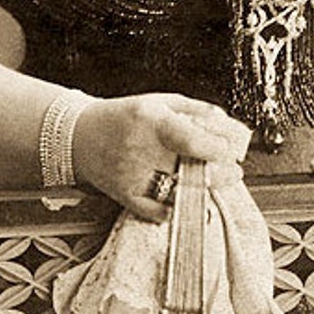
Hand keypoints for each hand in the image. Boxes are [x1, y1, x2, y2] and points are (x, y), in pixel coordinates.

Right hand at [72, 92, 250, 220]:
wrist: (80, 135)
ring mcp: (132, 176)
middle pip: (189, 170)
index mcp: (151, 120)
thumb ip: (195, 109)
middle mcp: (140, 149)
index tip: (231, 150)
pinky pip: (157, 211)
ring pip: (177, 193)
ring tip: (215, 181)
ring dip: (203, 190)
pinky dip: (176, 208)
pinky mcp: (124, 196)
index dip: (217, 148)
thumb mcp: (159, 101)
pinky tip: (186, 198)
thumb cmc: (125, 115)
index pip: (190, 139)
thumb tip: (227, 123)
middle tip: (234, 171)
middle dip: (220, 174)